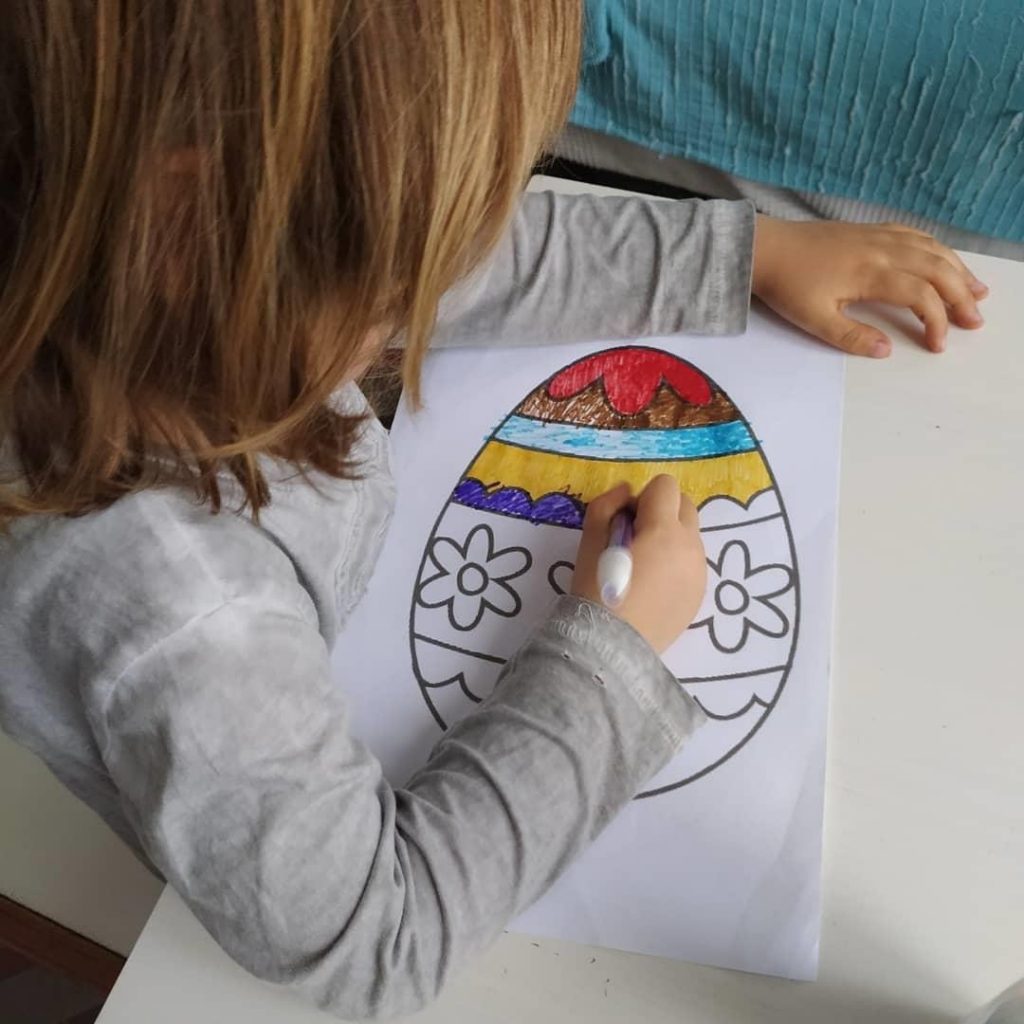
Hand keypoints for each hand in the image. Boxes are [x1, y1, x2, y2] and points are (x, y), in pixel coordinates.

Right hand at [572, 476, 706, 652]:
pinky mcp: (700, 593)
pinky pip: (692, 562)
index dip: (641, 498)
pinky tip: (652, 586)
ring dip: (670, 537)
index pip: (665, 486)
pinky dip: (676, 562)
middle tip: (634, 539)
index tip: (624, 522)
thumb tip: (627, 491)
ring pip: (690, 534)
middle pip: (684, 505)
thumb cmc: (597, 590)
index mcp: (665, 530)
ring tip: (643, 566)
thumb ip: (607, 505)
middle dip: (661, 512)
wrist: (611, 646)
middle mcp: (691, 547)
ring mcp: (699, 571)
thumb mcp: (590, 541)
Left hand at [751, 216, 988, 356]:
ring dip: (958, 270)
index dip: (936, 320)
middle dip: (960, 296)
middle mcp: (883, 249)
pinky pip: (916, 235)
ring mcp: (878, 235)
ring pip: (932, 248)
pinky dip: (938, 249)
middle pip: (937, 269)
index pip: (920, 296)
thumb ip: (851, 337)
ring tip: (977, 291)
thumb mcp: (813, 320)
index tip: (938, 344)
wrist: (765, 248)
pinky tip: (945, 261)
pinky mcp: (870, 229)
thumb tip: (886, 350)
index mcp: (871, 273)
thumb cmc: (787, 285)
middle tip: (975, 321)